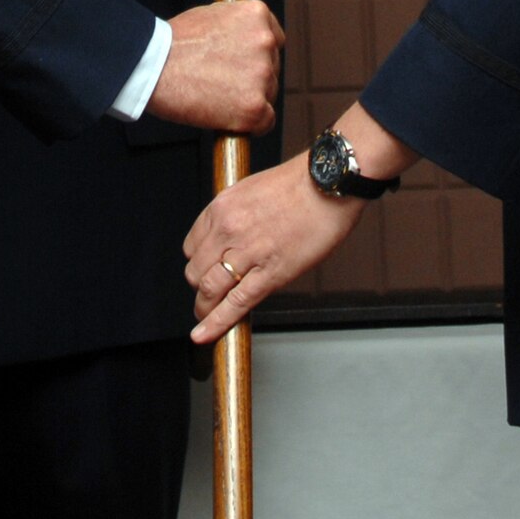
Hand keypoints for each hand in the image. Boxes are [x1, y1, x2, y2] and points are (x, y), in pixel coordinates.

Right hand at [148, 0, 283, 134]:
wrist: (152, 66)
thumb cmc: (174, 42)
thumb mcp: (213, 14)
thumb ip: (238, 26)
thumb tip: (249, 38)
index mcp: (258, 15)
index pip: (274, 41)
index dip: (256, 56)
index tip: (240, 65)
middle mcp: (266, 42)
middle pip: (272, 68)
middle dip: (252, 78)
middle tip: (221, 83)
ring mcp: (262, 75)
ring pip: (268, 94)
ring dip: (248, 99)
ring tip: (216, 97)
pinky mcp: (254, 107)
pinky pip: (265, 122)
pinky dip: (249, 125)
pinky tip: (228, 118)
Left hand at [184, 103, 415, 342]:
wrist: (328, 183)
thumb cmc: (298, 183)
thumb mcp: (251, 190)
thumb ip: (235, 214)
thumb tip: (230, 237)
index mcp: (221, 206)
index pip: (191, 245)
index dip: (197, 262)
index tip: (203, 270)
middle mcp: (228, 229)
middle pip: (195, 270)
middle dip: (199, 286)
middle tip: (208, 294)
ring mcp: (248, 253)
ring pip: (209, 289)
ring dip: (204, 307)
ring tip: (205, 316)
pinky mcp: (270, 274)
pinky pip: (235, 304)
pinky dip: (215, 324)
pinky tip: (203, 335)